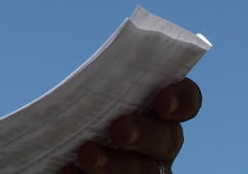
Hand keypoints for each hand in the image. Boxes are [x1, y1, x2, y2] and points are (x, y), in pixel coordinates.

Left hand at [60, 78, 201, 173]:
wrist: (61, 146)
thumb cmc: (72, 112)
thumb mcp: (85, 94)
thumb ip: (97, 87)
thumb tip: (84, 82)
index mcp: (156, 111)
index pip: (186, 101)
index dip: (182, 100)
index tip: (163, 101)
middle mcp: (159, 144)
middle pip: (168, 139)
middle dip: (145, 134)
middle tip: (120, 130)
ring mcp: (145, 171)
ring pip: (145, 171)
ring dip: (116, 164)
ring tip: (86, 156)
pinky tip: (68, 171)